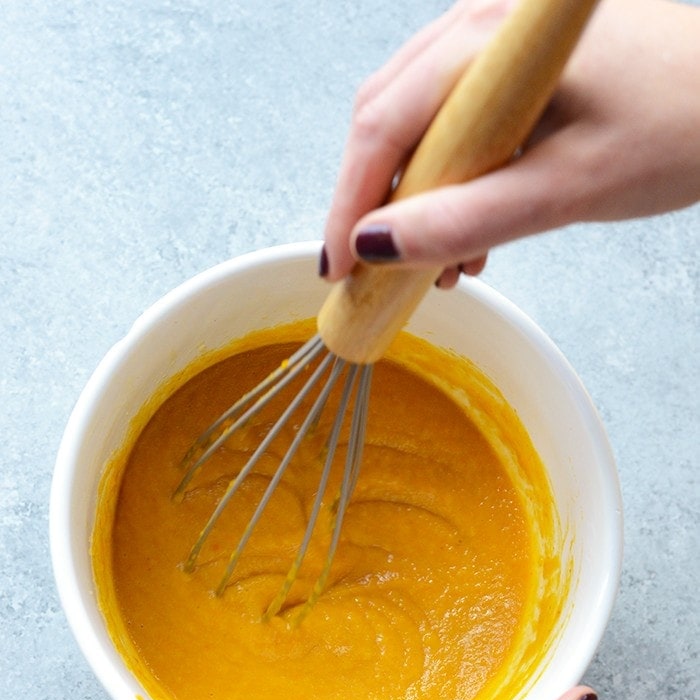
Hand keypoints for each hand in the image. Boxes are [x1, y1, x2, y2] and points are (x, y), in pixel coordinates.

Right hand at [321, 0, 699, 286]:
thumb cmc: (682, 124)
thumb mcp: (568, 187)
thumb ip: (468, 218)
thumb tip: (378, 246)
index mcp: (491, 43)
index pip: (383, 125)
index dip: (350, 204)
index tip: (339, 269)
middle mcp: (483, 27)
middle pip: (387, 118)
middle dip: (374, 202)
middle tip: (373, 273)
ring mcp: (497, 43)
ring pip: (417, 123)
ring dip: (415, 199)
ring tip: (439, 266)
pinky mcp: (515, 67)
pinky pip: (455, 122)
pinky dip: (450, 181)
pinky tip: (471, 231)